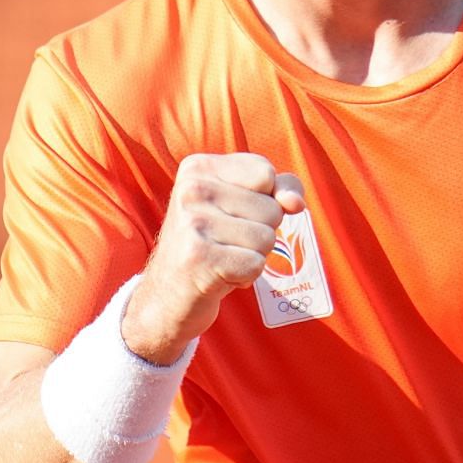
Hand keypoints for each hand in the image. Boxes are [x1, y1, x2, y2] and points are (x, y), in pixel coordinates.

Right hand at [123, 153, 305, 362]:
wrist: (167, 296)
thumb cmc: (213, 243)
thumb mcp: (243, 203)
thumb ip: (280, 188)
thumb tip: (295, 203)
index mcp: (198, 167)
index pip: (266, 173)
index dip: (266, 200)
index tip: (234, 213)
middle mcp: (192, 189)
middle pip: (272, 209)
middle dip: (260, 231)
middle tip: (225, 242)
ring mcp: (193, 223)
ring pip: (267, 238)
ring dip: (253, 255)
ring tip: (223, 257)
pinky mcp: (199, 258)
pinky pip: (256, 264)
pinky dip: (245, 276)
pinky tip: (219, 275)